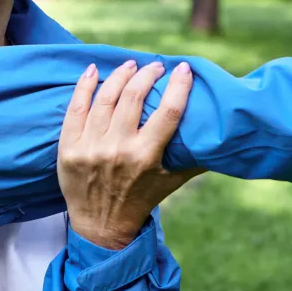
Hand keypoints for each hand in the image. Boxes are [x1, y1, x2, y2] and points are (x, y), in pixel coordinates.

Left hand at [58, 59, 204, 249]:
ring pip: (106, 97)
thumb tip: (222, 138)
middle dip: (147, 74)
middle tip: (155, 66)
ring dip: (121, 75)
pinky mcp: (69, 147)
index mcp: (146, 156)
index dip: (178, 85)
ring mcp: (90, 147)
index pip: (167, 112)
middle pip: (134, 96)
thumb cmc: (141, 199)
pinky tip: (94, 70)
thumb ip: (195, 159)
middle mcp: (118, 149)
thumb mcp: (172, 181)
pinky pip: (76, 107)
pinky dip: (85, 85)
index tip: (183, 68)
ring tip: (131, 65)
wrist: (100, 226)